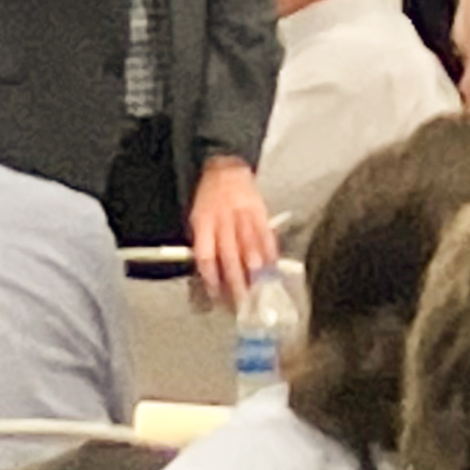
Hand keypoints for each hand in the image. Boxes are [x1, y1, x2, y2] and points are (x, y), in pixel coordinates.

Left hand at [188, 156, 276, 305]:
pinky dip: (270, 253)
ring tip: (258, 289)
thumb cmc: (210, 197)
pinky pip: (266, 235)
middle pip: (230, 256)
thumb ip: (203, 242)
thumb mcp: (197, 217)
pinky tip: (272, 266)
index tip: (217, 295)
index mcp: (203, 223)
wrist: (226, 168)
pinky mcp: (260, 211)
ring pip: (249, 247)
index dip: (211, 279)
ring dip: (255, 271)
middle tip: (241, 300)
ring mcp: (242, 215)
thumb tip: (209, 274)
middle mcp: (223, 220)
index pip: (207, 256)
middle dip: (235, 281)